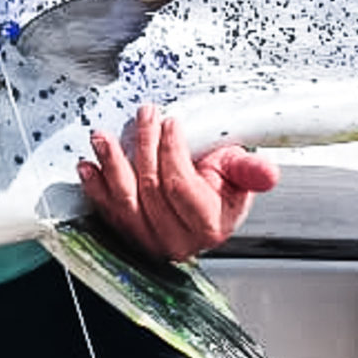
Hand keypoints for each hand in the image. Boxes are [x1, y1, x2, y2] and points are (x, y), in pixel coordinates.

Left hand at [76, 103, 278, 262]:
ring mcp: (150, 241)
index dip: (171, 152)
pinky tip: (88, 167)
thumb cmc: (220, 183)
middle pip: (151, 189)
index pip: (180, 186)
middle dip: (144, 146)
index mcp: (208, 225)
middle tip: (144, 116)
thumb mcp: (238, 172)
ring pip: (125, 202)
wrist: (205, 203)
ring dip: (112, 165)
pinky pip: (108, 212)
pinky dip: (95, 188)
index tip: (170, 122)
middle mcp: (178, 241)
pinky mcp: (129, 235)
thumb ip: (250, 171)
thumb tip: (270, 174)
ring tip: (103, 138)